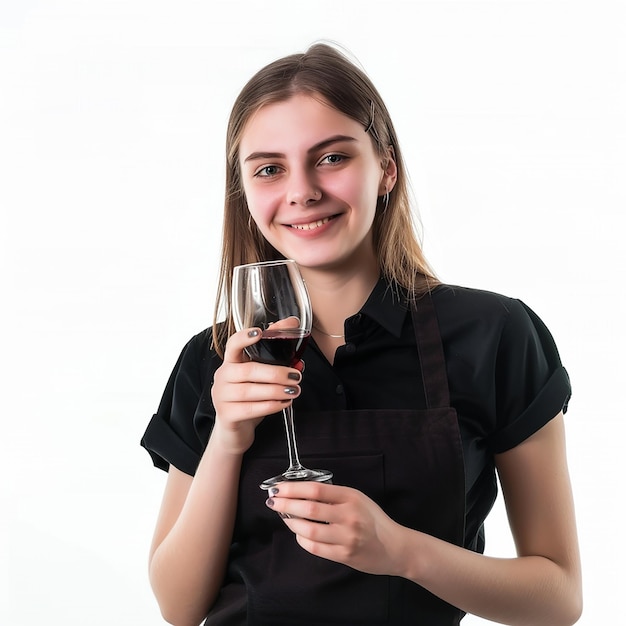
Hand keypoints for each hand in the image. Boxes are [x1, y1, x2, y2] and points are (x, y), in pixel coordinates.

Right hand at [210, 328, 301, 454]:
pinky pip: (250, 409)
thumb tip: (299, 360)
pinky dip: (271, 406)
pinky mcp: (226, 415)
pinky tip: (284, 403)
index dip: (244, 337)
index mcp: (231, 363)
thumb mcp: (260, 380)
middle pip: (248, 370)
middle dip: (276, 373)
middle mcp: (222, 377)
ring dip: (276, 390)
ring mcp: (221, 396)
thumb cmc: (249, 400)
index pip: (233, 344)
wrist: (235, 429)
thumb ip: (277, 366)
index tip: (260, 332)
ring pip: (249, 391)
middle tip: (296, 376)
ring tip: (294, 391)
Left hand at [265, 481, 406, 576]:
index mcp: (351, 497)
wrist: (394, 547)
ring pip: (309, 530)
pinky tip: (299, 533)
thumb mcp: (357, 498)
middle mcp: (349, 516)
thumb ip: (333, 495)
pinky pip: (315, 547)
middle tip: (273, 501)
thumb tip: (300, 492)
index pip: (316, 490)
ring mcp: (346, 537)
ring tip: (284, 517)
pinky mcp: (344, 555)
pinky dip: (302, 539)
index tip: (278, 487)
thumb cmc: (373, 519)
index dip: (293, 488)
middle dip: (286, 504)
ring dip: (291, 522)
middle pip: (309, 509)